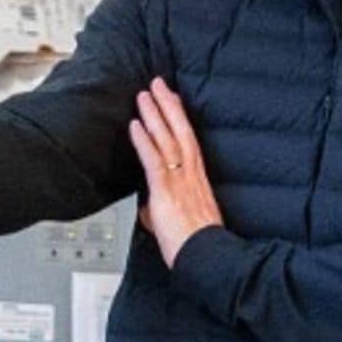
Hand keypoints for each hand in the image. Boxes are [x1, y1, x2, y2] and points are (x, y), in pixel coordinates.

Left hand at [126, 77, 222, 266]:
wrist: (206, 257)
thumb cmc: (196, 244)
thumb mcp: (178, 219)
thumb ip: (163, 207)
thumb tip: (150, 207)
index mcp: (196, 180)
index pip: (188, 142)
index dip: (180, 120)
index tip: (173, 101)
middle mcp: (191, 175)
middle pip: (180, 132)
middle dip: (168, 106)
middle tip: (158, 84)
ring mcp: (180, 180)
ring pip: (168, 139)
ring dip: (154, 115)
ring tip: (144, 94)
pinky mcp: (167, 191)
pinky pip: (154, 160)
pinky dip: (144, 140)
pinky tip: (135, 125)